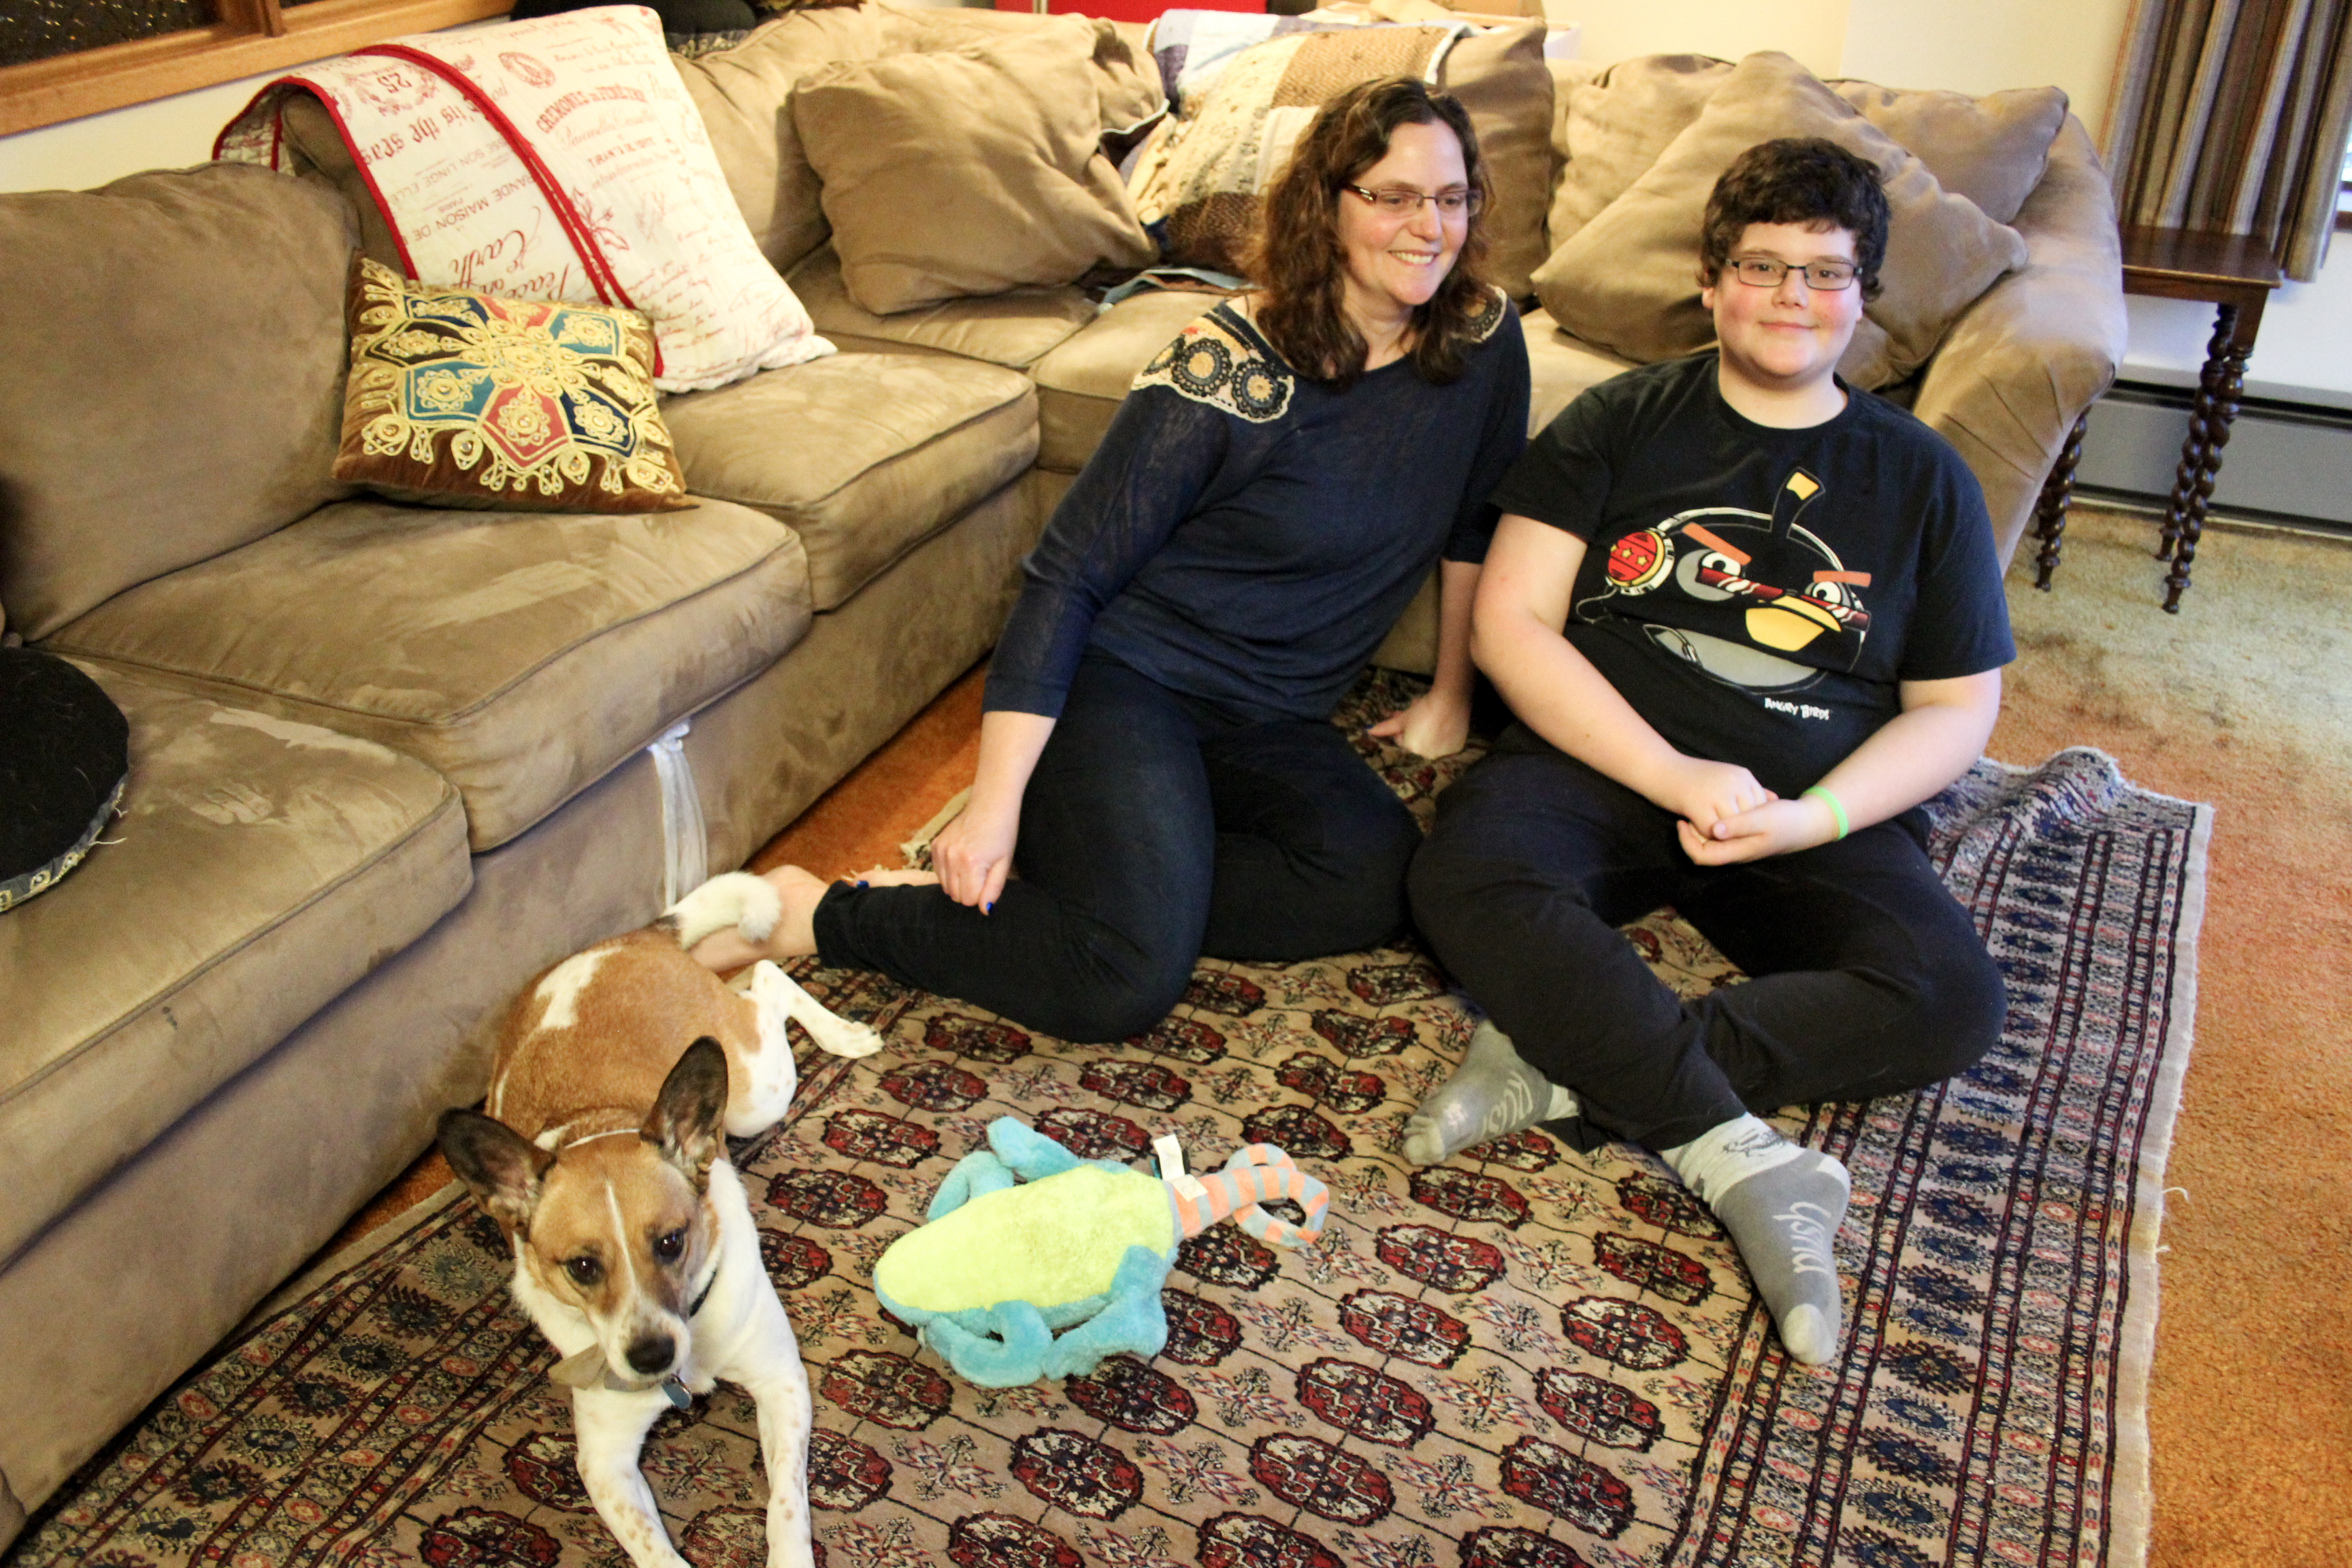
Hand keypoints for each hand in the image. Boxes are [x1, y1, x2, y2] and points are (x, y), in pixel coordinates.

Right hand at [930, 791, 1018, 910]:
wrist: (990, 803)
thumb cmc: (1003, 833)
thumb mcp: (1004, 863)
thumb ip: (994, 889)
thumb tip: (985, 911)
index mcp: (971, 864)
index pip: (969, 900)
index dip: (981, 895)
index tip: (989, 881)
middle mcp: (951, 858)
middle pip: (956, 895)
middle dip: (969, 891)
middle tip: (982, 873)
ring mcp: (941, 851)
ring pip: (945, 886)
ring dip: (958, 882)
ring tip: (973, 865)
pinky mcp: (935, 845)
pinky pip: (938, 872)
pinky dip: (949, 872)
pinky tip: (962, 859)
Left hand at [1368, 689, 1469, 758]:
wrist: (1449, 701)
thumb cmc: (1422, 708)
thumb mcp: (1403, 717)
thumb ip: (1386, 727)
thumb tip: (1369, 731)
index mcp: (1411, 748)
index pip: (1402, 740)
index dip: (1403, 727)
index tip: (1407, 717)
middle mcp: (1427, 755)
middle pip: (1417, 743)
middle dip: (1415, 731)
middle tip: (1420, 715)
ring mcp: (1443, 753)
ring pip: (1432, 744)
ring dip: (1429, 734)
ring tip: (1433, 718)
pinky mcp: (1457, 748)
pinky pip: (1446, 744)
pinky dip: (1444, 737)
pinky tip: (1445, 725)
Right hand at [1652, 757, 1775, 838]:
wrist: (1658, 767)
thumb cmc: (1690, 775)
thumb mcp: (1726, 777)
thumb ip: (1749, 789)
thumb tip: (1774, 799)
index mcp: (1743, 776)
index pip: (1760, 807)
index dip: (1749, 822)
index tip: (1735, 826)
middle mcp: (1735, 782)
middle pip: (1748, 819)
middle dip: (1739, 831)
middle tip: (1722, 834)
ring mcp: (1719, 792)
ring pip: (1732, 827)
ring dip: (1722, 835)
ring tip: (1707, 832)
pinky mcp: (1700, 804)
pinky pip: (1712, 831)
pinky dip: (1704, 834)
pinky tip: (1692, 826)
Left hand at [1676, 795, 1838, 865]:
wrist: (1808, 822)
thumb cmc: (1786, 820)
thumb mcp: (1762, 818)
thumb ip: (1739, 824)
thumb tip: (1714, 829)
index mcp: (1737, 851)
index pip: (1701, 855)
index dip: (1687, 841)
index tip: (1682, 820)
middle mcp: (1736, 851)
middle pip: (1704, 849)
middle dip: (1692, 833)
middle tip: (1685, 812)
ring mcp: (1741, 844)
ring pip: (1713, 841)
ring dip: (1703, 826)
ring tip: (1697, 807)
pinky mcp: (1746, 835)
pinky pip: (1724, 832)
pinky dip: (1716, 821)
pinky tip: (1716, 805)